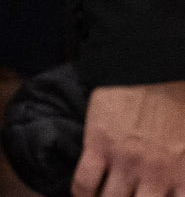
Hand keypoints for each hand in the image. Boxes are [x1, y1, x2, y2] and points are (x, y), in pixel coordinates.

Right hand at [75, 81, 184, 196]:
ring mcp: (124, 161)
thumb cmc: (178, 105)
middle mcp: (155, 174)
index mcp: (183, 175)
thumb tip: (175, 185)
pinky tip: (82, 196)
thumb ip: (184, 171)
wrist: (149, 69)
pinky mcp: (98, 145)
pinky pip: (84, 182)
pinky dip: (80, 194)